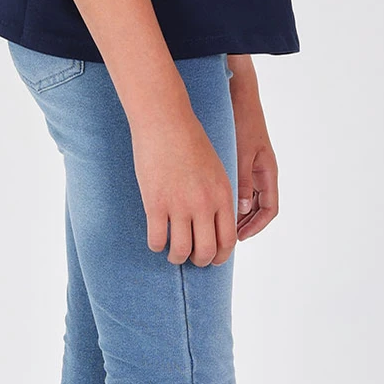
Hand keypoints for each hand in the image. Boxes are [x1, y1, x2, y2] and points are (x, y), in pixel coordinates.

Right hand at [133, 113, 237, 265]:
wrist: (166, 122)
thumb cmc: (191, 143)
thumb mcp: (217, 170)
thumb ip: (218, 197)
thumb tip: (215, 223)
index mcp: (223, 196)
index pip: (227, 241)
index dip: (220, 256)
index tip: (212, 259)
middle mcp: (204, 205)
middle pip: (206, 251)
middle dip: (199, 261)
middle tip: (191, 258)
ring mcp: (179, 206)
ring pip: (181, 251)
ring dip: (176, 258)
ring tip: (172, 253)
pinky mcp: (155, 204)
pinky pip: (157, 239)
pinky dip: (156, 246)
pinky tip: (156, 241)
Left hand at [227, 67, 278, 241]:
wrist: (239, 94)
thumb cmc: (243, 120)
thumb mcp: (242, 153)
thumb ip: (242, 180)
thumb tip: (241, 209)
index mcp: (268, 172)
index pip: (269, 210)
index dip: (255, 227)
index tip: (238, 239)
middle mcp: (262, 172)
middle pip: (258, 208)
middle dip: (243, 225)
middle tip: (223, 238)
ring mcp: (252, 167)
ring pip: (247, 199)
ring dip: (234, 213)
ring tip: (214, 226)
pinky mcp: (240, 160)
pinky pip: (238, 187)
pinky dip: (227, 198)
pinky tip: (210, 204)